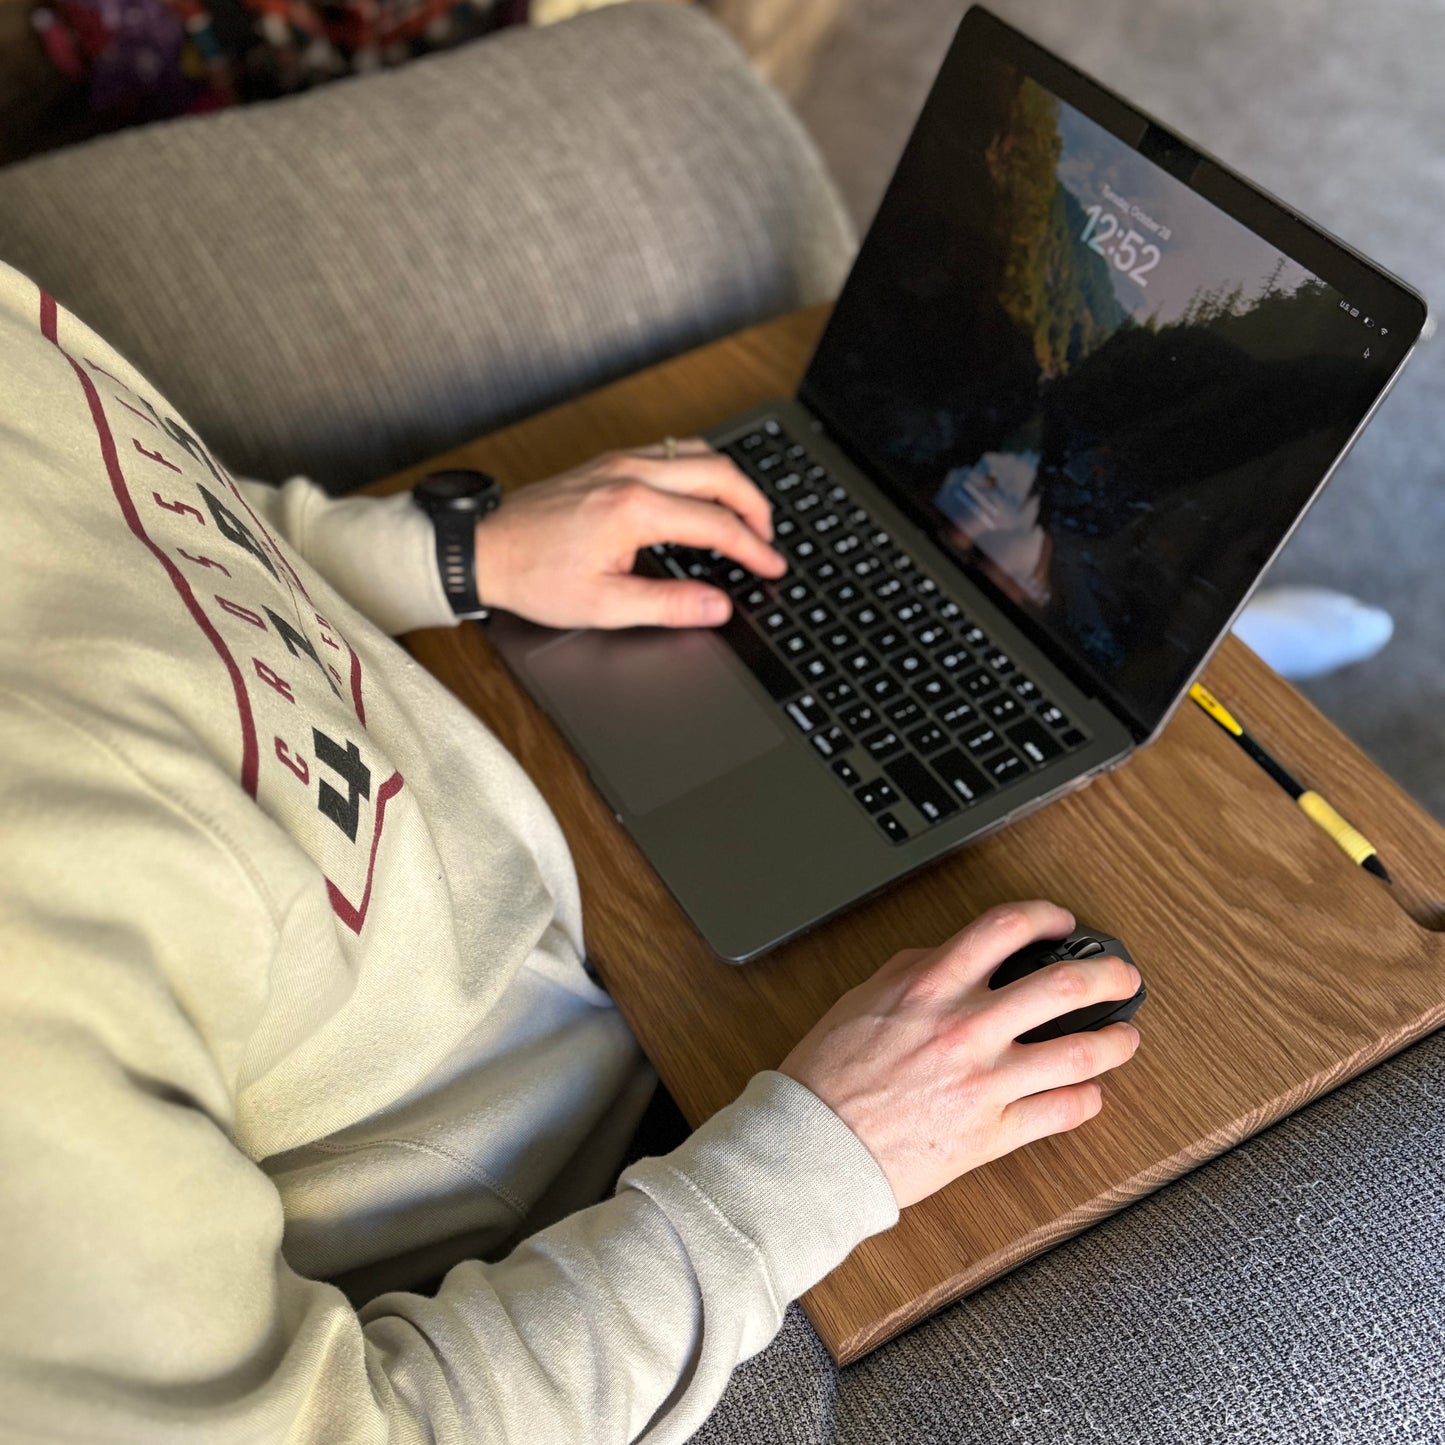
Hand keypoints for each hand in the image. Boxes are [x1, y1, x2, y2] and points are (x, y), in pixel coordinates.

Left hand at [470, 440, 786, 628]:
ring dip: (730, 482)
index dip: (754, 549)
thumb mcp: (603, 605)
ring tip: (744, 517)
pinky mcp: (608, 462)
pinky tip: (702, 497)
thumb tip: (716, 607)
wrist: (482, 549)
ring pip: (697, 453)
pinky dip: (701, 471)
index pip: (716, 525)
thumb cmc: (533, 576)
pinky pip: (670, 452)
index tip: (773, 567)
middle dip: (755, 505)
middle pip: (719, 472)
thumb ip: (668, 606)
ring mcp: (619, 461)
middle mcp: (631, 474)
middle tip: (768, 539)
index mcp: (634, 509)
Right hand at [778, 901, 1140, 1209]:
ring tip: (1125, 1036)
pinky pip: (1061, 1112)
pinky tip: (1090, 1092)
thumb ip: (915, 970)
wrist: (816, 1144)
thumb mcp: (864, 997)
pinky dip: (1087, 1099)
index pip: (1005, 928)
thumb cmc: (831, 1074)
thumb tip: (956, 956)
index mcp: (931, 986)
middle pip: (1064, 986)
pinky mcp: (992, 1132)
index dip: (1045, 917)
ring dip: (1115, 1042)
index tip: (1061, 924)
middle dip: (1108, 975)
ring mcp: (985, 1082)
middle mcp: (966, 1028)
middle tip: (1122, 976)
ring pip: (1079, 1053)